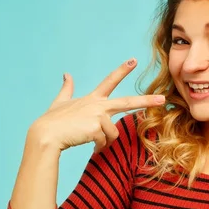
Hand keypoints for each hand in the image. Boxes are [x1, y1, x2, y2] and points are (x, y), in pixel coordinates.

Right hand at [29, 58, 165, 152]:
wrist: (46, 135)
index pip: (110, 80)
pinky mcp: (96, 128)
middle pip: (128, 101)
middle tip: (162, 100)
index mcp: (92, 99)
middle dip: (147, 101)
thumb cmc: (52, 121)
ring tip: (91, 143)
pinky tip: (89, 147)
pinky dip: (98, 148)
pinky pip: (104, 142)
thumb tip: (66, 74)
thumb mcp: (60, 102)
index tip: (134, 60)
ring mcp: (98, 116)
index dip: (122, 70)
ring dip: (103, 142)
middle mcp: (98, 105)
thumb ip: (66, 89)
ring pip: (112, 133)